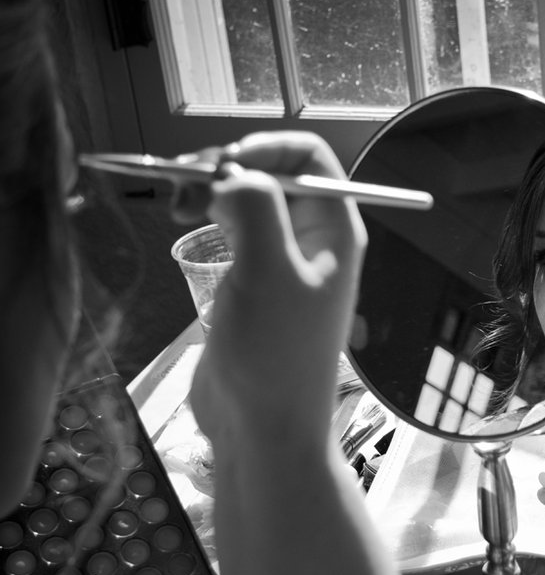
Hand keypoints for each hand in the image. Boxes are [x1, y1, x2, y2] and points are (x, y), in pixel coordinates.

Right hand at [178, 131, 365, 448]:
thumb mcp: (268, 272)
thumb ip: (255, 208)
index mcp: (335, 230)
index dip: (266, 147)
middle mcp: (314, 239)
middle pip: (273, 173)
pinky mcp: (253, 281)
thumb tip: (233, 172)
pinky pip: (234, 229)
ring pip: (248, 199)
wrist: (264, 427)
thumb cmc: (276, 354)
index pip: (310, 158)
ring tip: (178, 203)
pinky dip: (208, 216)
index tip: (223, 164)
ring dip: (212, 189)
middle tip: (183, 184)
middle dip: (228, 167)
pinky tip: (186, 221)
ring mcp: (283, 260)